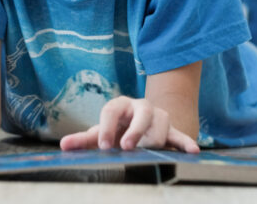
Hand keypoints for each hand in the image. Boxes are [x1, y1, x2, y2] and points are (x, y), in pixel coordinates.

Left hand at [59, 96, 199, 152]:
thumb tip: (63, 146)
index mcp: (120, 105)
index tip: (103, 146)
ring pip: (160, 124)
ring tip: (148, 152)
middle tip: (126, 147)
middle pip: (141, 114)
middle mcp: (140, 107)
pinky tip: (193, 151)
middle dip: (134, 130)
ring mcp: (158, 117)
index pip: (112, 110)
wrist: (140, 122)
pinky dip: (186, 142)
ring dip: (154, 139)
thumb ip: (83, 139)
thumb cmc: (117, 128)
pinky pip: (181, 135)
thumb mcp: (101, 131)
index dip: (107, 127)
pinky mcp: (172, 129)